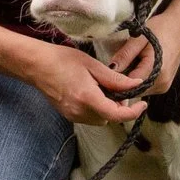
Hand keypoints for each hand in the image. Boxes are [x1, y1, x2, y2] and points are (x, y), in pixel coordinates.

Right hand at [27, 41, 148, 125]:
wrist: (36, 65)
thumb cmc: (62, 60)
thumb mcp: (92, 65)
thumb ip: (115, 79)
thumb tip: (136, 84)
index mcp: (88, 98)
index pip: (117, 115)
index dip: (133, 112)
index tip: (143, 104)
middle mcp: (80, 112)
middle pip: (110, 118)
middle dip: (118, 106)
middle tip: (117, 87)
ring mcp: (73, 116)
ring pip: (100, 119)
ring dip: (107, 108)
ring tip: (101, 88)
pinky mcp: (68, 115)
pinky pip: (89, 117)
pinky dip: (96, 108)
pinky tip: (90, 91)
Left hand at [104, 12, 179, 97]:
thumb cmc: (160, 29)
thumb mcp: (139, 38)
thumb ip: (125, 55)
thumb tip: (111, 69)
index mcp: (156, 71)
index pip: (129, 85)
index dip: (115, 80)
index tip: (107, 72)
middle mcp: (162, 83)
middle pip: (134, 90)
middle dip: (122, 81)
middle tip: (117, 64)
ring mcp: (164, 86)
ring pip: (139, 90)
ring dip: (130, 81)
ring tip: (129, 63)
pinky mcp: (164, 86)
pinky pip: (145, 87)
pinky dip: (138, 80)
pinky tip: (137, 66)